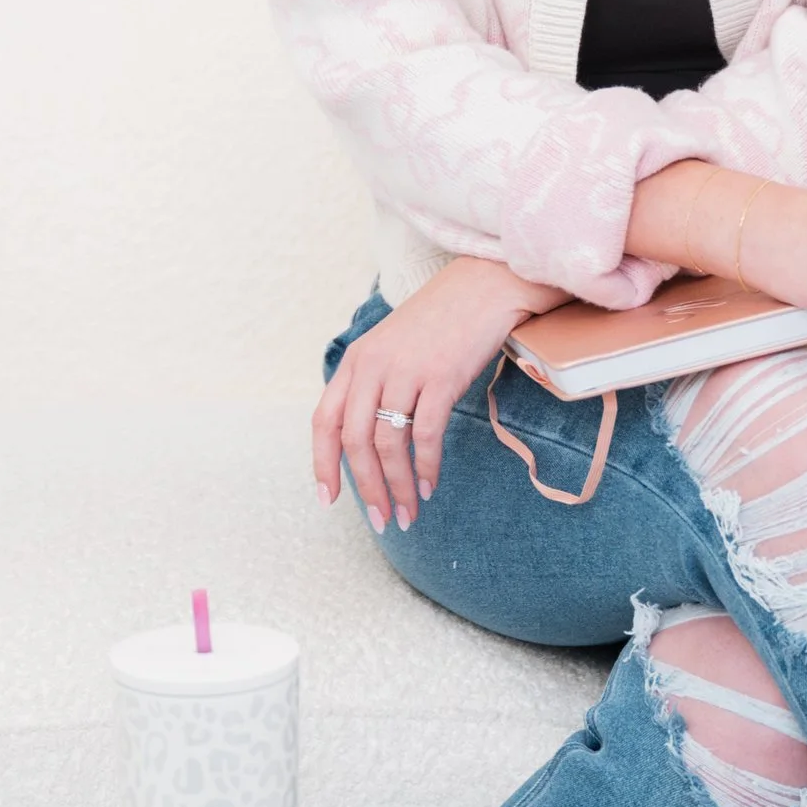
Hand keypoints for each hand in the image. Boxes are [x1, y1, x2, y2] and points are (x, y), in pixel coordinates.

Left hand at [313, 254, 563, 530]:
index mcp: (356, 361)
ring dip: (397, 486)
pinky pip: (425, 435)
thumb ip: (375, 384)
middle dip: (366, 488)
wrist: (484, 287)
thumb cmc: (442, 322)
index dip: (322, 464)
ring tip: (409, 512)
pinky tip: (430, 486)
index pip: (323, 421)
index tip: (329, 500)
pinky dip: (426, 467)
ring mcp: (405, 371)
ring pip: (388, 444)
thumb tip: (369, 440)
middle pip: (354, 441)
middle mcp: (372, 366)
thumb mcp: (393, 347)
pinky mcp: (440, 377)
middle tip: (381, 519)